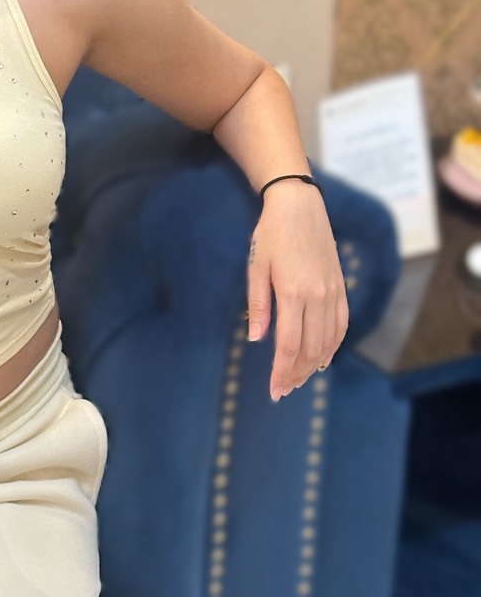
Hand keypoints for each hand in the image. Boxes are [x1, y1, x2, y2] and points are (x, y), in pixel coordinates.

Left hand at [246, 181, 348, 400]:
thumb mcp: (256, 267)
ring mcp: (332, 292)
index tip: (274, 390)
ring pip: (327, 341)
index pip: (289, 345)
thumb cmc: (270, 234)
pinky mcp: (340, 287)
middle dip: (296, 374)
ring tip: (298, 380)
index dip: (281, 371)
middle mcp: (317, 295)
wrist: (299, 206)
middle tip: (282, 390)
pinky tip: (322, 359)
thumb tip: (255, 339)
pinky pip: (341, 324)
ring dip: (314, 365)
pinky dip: (333, 346)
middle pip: (310, 349)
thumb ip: (258, 305)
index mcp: (293, 292)